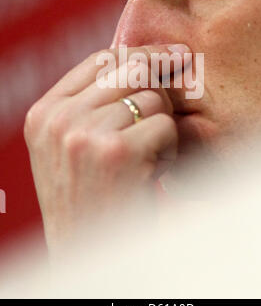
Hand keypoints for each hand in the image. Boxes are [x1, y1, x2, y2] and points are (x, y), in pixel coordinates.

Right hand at [24, 44, 188, 252]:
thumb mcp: (72, 147)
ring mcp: (85, 134)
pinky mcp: (117, 153)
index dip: (140, 52)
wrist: (87, 254)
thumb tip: (144, 60)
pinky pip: (165, 126)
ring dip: (161, 129)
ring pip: (153, 99)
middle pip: (131, 68)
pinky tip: (150, 175)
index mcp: (44, 113)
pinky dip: (168, 150)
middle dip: (160, 86)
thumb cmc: (88, 199)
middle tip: (166, 113)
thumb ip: (94, 105)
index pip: (100, 60)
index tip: (170, 54)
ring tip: (145, 160)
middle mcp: (59, 119)